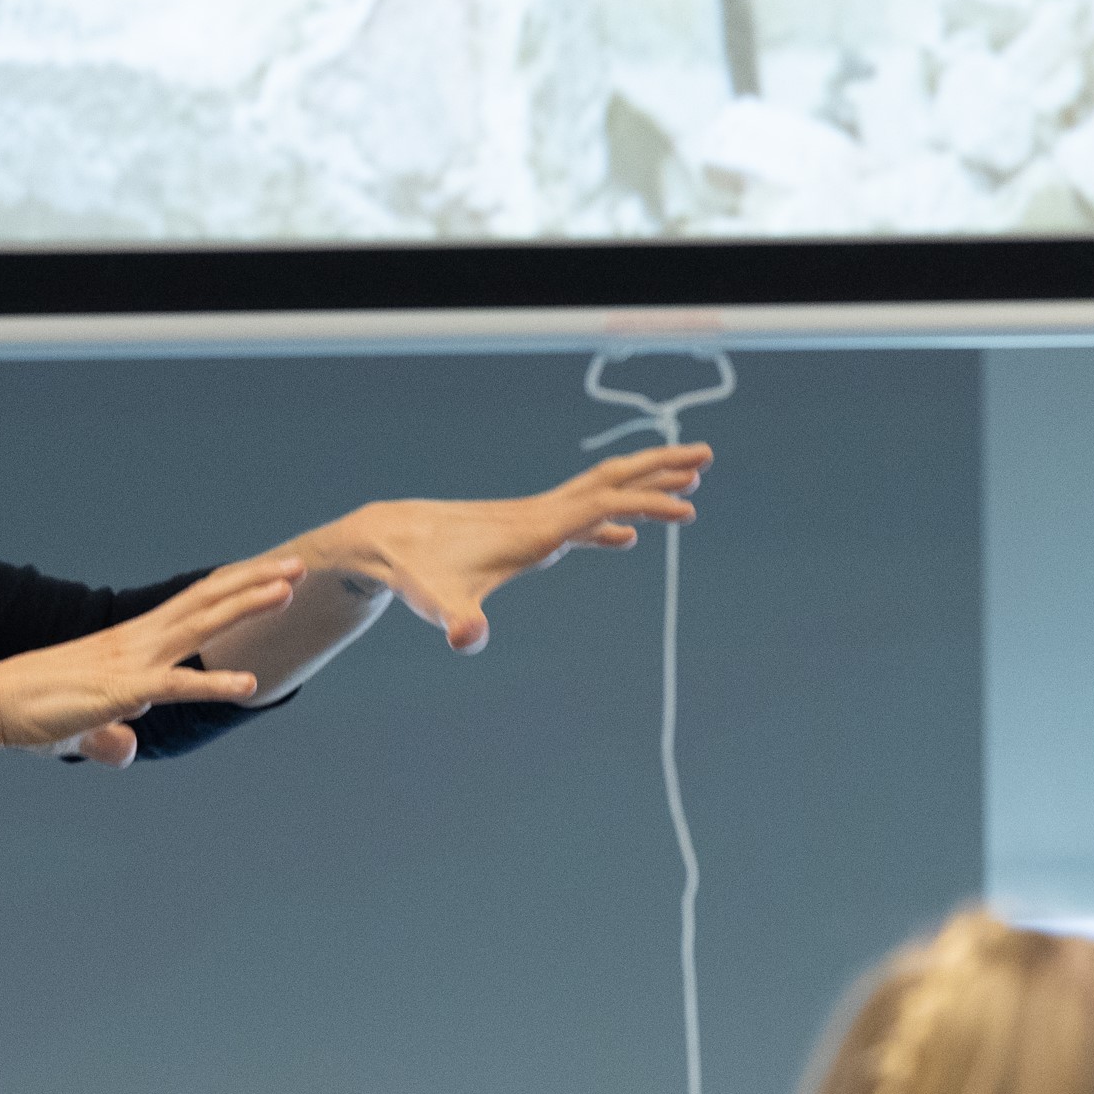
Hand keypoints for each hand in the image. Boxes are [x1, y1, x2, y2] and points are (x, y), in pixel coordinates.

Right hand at [0, 557, 300, 767]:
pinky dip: (215, 683)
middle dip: (254, 581)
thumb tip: (126, 749)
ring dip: (246, 606)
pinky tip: (249, 685)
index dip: (231, 588)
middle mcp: (136, 641)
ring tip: (289, 590)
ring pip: (200, 625)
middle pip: (206, 601)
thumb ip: (109, 737)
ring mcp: (131, 662)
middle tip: (298, 564)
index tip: (266, 573)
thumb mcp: (81, 728)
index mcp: (131, 642)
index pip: (190, 604)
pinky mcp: (122, 692)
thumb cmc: (30, 713)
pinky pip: (177, 686)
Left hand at [343, 442, 707, 654]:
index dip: (647, 504)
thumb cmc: (415, 574)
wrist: (386, 540)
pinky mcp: (524, 530)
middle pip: (610, 480)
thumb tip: (466, 638)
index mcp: (534, 529)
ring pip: (598, 490)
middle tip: (707, 455)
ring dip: (642, 483)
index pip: (602, 505)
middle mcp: (539, 514)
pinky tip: (626, 535)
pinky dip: (612, 518)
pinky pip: (580, 516)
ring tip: (687, 478)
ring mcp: (534, 519)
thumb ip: (455, 619)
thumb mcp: (435, 602)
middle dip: (659, 469)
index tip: (689, 508)